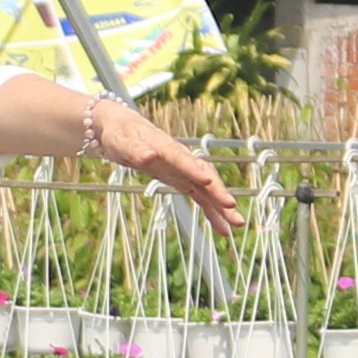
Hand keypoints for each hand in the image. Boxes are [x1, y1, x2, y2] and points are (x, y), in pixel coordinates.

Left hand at [102, 101, 242, 232]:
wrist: (124, 128)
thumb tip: (149, 156)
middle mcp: (180, 159)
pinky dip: (212, 212)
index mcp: (165, 147)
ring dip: (222, 206)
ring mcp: (184, 170)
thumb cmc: (120, 134)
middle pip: (204, 174)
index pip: (182, 159)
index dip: (194, 170)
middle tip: (231, 206)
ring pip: (208, 188)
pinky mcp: (183, 180)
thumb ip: (135, 150)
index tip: (207, 181)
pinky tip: (223, 229)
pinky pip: (201, 198)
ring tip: (237, 224)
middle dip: (218, 191)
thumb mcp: (121, 141)